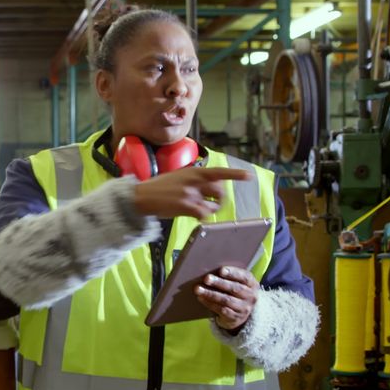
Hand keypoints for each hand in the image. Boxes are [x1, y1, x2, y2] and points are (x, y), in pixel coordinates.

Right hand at [133, 167, 250, 218]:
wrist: (140, 196)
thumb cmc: (158, 188)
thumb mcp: (177, 177)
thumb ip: (193, 180)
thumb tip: (209, 188)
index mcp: (193, 171)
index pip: (219, 172)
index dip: (235, 174)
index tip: (249, 176)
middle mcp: (194, 181)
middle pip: (219, 192)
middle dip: (219, 200)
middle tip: (214, 205)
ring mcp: (190, 193)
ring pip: (212, 205)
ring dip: (211, 210)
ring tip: (202, 212)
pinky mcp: (186, 205)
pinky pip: (204, 214)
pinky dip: (203, 217)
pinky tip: (197, 218)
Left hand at [195, 266, 258, 330]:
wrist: (241, 314)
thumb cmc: (235, 293)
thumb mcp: (238, 283)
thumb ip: (229, 277)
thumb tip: (211, 269)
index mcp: (252, 284)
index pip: (245, 277)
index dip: (233, 273)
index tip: (221, 270)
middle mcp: (251, 296)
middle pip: (234, 288)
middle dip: (219, 283)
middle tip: (206, 278)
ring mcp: (244, 308)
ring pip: (226, 300)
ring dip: (211, 294)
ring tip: (198, 289)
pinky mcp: (235, 318)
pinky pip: (221, 310)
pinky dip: (209, 303)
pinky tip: (201, 298)